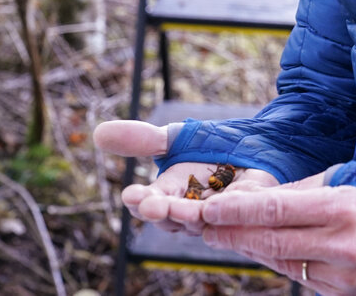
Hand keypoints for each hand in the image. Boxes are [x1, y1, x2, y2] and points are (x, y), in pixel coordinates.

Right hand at [93, 120, 278, 233]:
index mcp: (170, 193)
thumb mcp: (174, 138)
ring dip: (191, 217)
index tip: (131, 195)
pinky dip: (230, 212)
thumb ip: (141, 140)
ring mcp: (219, 212)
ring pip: (202, 222)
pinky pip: (238, 215)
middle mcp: (191, 208)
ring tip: (182, 211)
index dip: (140, 200)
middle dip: (162, 212)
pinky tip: (222, 206)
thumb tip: (98, 133)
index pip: (148, 201)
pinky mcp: (248, 208)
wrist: (257, 142)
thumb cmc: (211, 145)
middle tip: (152, 206)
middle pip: (171, 218)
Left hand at [200, 173, 355, 295]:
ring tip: (223, 235)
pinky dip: (276, 262)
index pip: (277, 210)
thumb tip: (251, 199)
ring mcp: (341, 276)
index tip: (210, 209)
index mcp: (340, 208)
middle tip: (205, 226)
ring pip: (280, 262)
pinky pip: (298, 277)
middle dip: (232, 234)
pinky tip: (260, 249)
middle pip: (272, 241)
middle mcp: (340, 245)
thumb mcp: (341, 184)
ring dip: (248, 248)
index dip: (238, 211)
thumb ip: (297, 192)